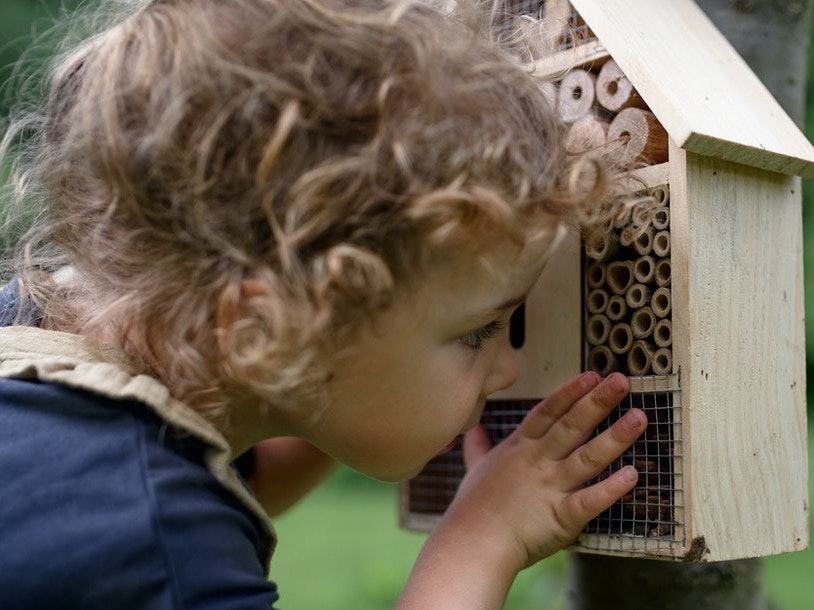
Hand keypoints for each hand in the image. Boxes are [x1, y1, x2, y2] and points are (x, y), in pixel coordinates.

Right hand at [456, 371, 644, 567]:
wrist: (473, 543)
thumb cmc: (473, 508)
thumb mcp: (475, 467)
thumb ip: (478, 446)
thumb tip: (473, 429)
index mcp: (520, 448)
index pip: (548, 412)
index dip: (570, 392)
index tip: (592, 375)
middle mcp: (538, 462)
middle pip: (571, 426)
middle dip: (598, 401)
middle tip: (621, 381)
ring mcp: (550, 488)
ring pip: (588, 457)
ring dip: (615, 437)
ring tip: (639, 418)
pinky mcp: (561, 517)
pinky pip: (590, 500)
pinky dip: (611, 489)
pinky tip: (632, 474)